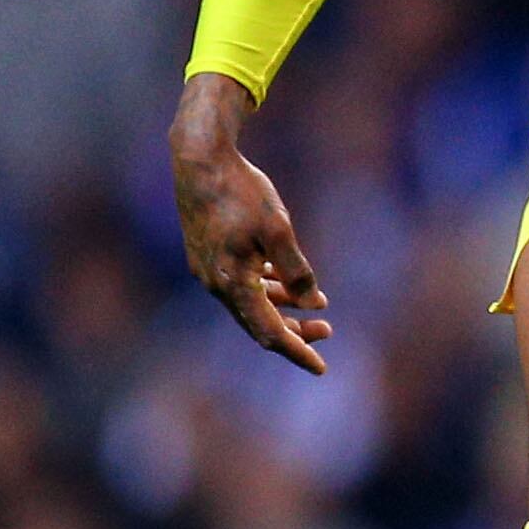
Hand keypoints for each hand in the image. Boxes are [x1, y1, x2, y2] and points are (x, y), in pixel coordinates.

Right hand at [171, 75, 332, 373]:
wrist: (199, 158)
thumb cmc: (241, 191)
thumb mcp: (278, 229)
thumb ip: (296, 271)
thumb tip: (313, 305)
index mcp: (232, 283)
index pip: (270, 332)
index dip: (298, 352)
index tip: (321, 369)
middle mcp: (215, 283)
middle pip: (259, 322)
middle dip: (294, 331)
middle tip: (328, 330)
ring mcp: (207, 269)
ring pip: (250, 302)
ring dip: (282, 306)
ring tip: (315, 306)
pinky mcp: (206, 253)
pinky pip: (239, 283)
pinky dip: (265, 287)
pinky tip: (283, 280)